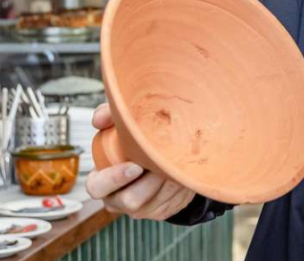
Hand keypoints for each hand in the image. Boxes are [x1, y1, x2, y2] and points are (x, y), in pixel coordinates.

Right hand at [85, 104, 195, 220]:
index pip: (97, 187)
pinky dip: (180, 183)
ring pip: (155, 200)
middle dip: (149, 182)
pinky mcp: (160, 211)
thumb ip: (108, 116)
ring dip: (168, 178)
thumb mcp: (118, 125)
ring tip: (176, 159)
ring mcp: (140, 208)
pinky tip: (182, 168)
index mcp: (102, 180)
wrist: (161, 154)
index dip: (114, 178)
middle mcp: (118, 198)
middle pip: (130, 200)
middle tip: (162, 163)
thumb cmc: (134, 140)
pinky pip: (172, 201)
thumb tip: (99, 119)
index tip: (135, 166)